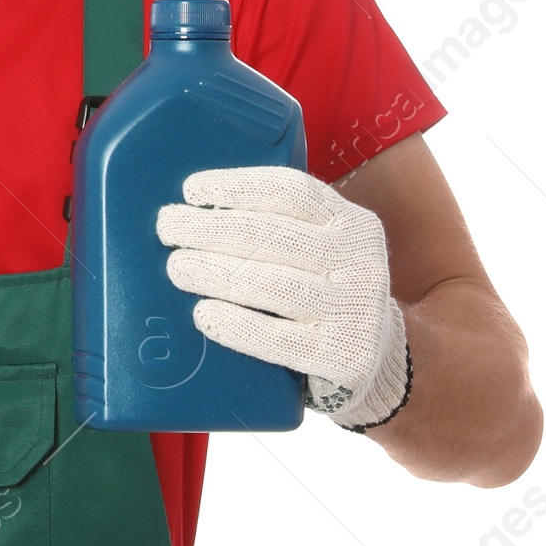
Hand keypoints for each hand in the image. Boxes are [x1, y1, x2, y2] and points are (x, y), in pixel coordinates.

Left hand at [155, 167, 410, 431]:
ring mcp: (355, 310)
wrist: (378, 359)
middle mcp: (360, 261)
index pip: (289, 191)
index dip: (235, 186)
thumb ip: (282, 224)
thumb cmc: (327, 290)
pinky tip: (203, 314)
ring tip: (176, 267)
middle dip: (208, 228)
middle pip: (269, 235)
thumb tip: (199, 207)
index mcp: (353, 222)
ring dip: (212, 273)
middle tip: (167, 228)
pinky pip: (276, 339)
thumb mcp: (323, 247)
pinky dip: (234, 325)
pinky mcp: (344, 357)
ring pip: (268, 284)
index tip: (191, 190)